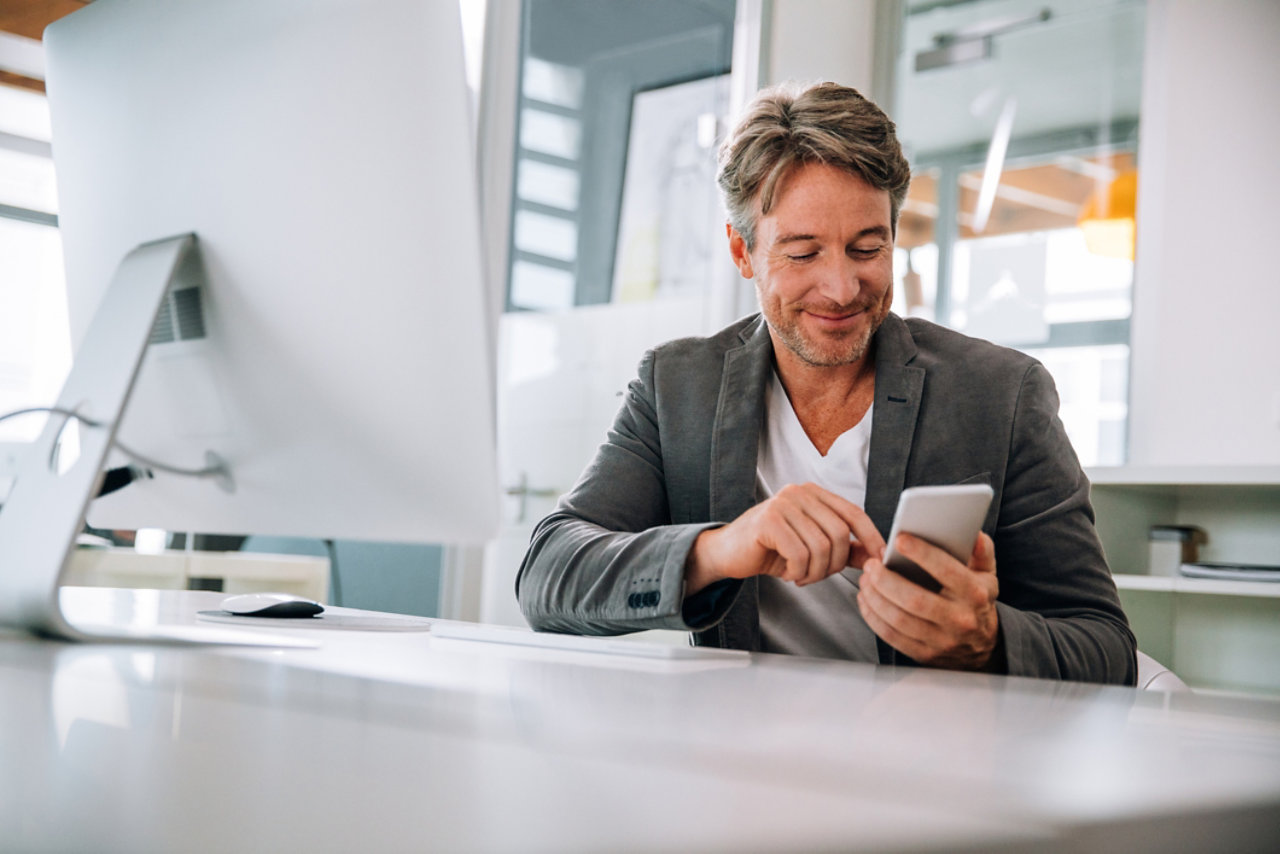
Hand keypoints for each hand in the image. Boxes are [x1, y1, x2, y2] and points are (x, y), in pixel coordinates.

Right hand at [686, 483, 884, 594]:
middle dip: (834, 564)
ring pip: (821, 546)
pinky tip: (789, 574)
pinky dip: (799, 572)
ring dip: (815, 572)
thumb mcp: (812, 548)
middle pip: (840, 533)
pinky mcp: (768, 521)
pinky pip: (799, 554)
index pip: (854, 513)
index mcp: (814, 494)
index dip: (871, 537)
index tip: (880, 559)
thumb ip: (843, 549)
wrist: (728, 553)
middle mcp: (799, 492)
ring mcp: (782, 504)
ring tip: (802, 576)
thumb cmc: (770, 549)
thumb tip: (876, 557)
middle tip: (818, 576)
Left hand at [857, 532, 999, 670]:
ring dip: (875, 597)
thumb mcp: (986, 575)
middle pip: (915, 599)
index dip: (922, 554)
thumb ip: (981, 552)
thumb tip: (975, 535)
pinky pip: (891, 635)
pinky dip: (873, 616)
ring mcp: (941, 640)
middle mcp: (959, 619)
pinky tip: (866, 600)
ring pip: (899, 619)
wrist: (980, 648)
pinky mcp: (924, 654)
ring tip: (866, 580)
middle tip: (871, 564)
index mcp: (975, 594)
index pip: (947, 571)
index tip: (900, 540)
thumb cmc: (976, 602)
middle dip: (886, 579)